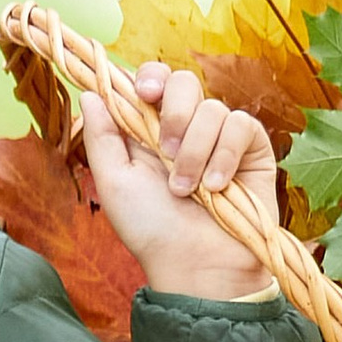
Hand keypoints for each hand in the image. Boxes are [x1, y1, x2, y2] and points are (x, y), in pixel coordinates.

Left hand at [79, 61, 276, 301]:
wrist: (196, 264)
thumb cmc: (151, 230)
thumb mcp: (114, 183)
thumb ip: (101, 137)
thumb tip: (89, 92)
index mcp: (150, 132)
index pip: (152, 82)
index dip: (150, 77)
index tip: (143, 93)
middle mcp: (186, 129)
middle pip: (183, 81)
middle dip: (174, 112)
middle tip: (166, 149)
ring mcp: (220, 137)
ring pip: (212, 107)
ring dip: (195, 150)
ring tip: (187, 189)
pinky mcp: (251, 148)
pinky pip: (240, 125)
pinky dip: (224, 154)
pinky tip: (216, 187)